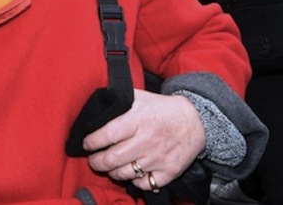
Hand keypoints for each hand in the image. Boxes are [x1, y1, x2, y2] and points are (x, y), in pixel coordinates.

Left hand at [84, 90, 205, 192]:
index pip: (107, 135)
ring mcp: (158, 158)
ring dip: (112, 172)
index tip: (87, 144)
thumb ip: (119, 100)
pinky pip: (144, 184)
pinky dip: (135, 181)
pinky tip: (132, 173)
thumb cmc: (162, 109)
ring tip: (110, 166)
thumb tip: (97, 102)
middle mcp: (147, 140)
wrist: (195, 120)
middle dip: (97, 162)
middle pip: (112, 159)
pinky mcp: (169, 171)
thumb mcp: (140, 97)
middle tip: (93, 159)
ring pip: (125, 174)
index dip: (92, 142)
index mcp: (138, 120)